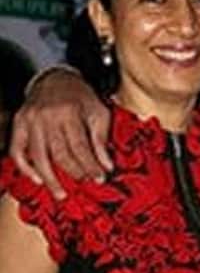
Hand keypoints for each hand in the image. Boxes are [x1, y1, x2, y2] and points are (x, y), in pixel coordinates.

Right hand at [9, 69, 111, 198]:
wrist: (55, 78)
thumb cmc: (80, 97)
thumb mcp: (98, 112)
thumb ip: (102, 139)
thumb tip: (107, 166)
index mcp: (69, 112)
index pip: (80, 147)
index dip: (90, 166)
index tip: (100, 178)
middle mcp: (47, 117)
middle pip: (58, 153)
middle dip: (73, 172)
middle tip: (84, 183)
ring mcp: (30, 121)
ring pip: (37, 156)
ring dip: (49, 178)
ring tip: (60, 194)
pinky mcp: (19, 124)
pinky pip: (18, 151)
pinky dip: (26, 168)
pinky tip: (38, 179)